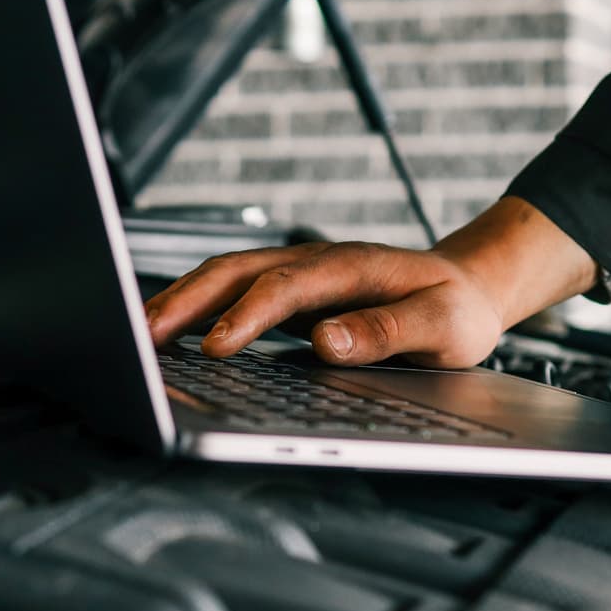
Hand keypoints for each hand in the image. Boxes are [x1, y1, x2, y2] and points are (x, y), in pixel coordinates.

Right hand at [143, 197, 597, 367]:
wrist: (470, 287)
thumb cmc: (457, 310)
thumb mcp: (441, 326)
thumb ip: (385, 332)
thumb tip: (325, 342)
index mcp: (352, 267)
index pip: (286, 287)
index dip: (247, 316)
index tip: (216, 348)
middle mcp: (317, 262)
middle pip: (237, 271)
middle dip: (187, 301)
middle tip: (145, 336)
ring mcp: (300, 273)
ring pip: (227, 276)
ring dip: (181, 300)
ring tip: (141, 334)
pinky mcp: (292, 290)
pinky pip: (234, 291)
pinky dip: (197, 306)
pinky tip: (173, 332)